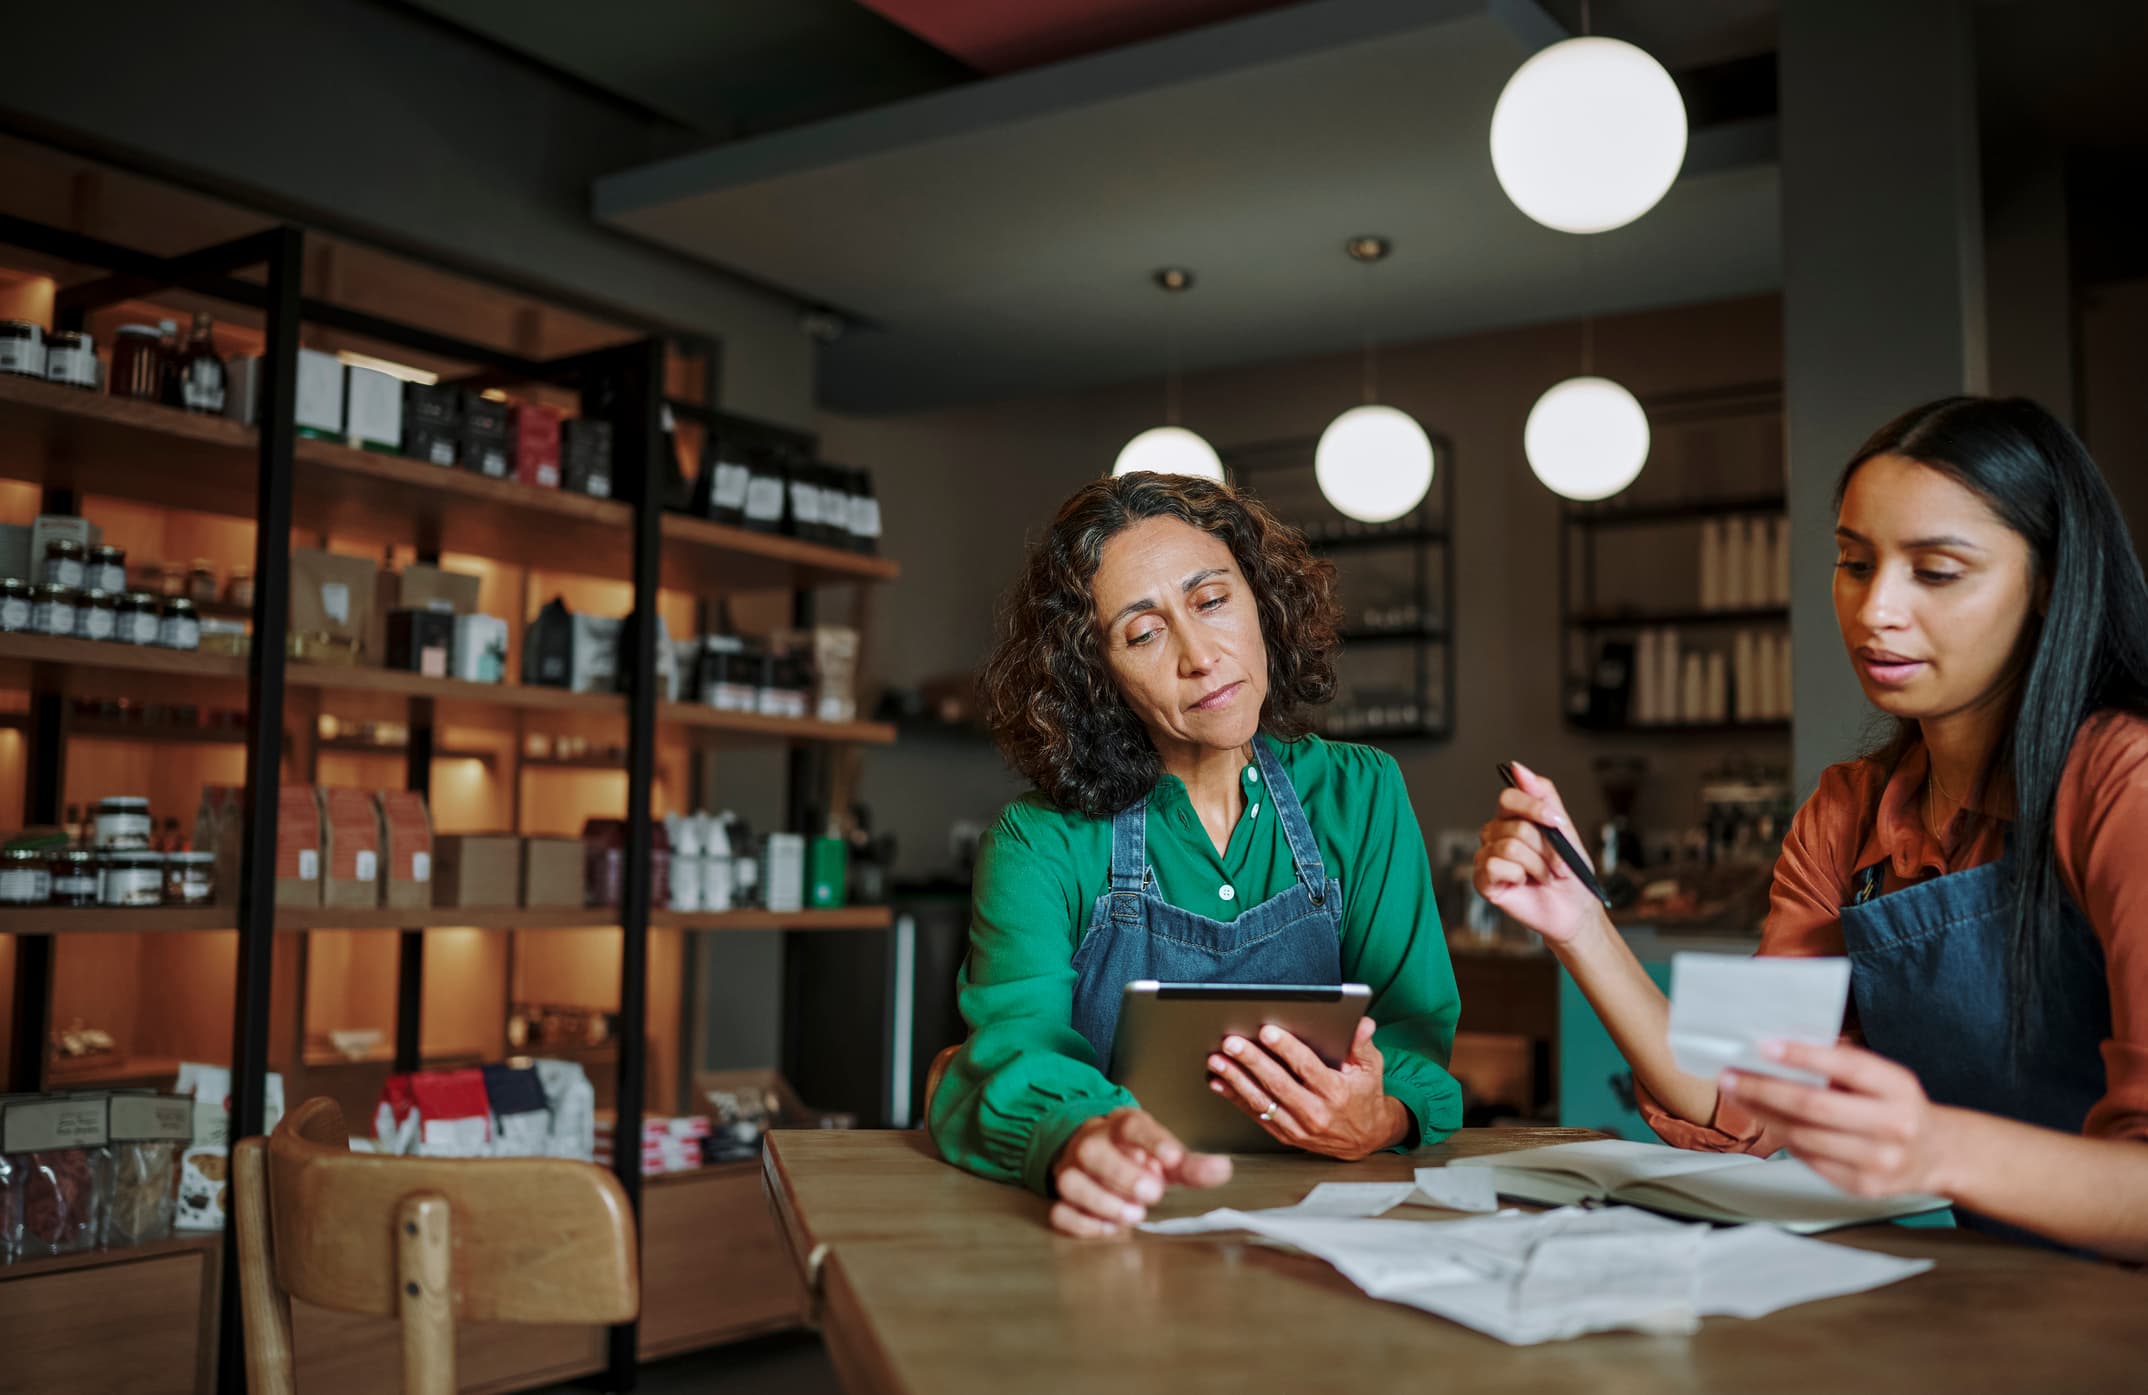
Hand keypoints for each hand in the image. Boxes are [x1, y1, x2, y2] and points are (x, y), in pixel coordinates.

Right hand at [1048, 1108, 1231, 1237]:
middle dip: (1122, 1174)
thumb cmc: (1135, 1158)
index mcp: (1121, 1127)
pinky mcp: (1061, 1199)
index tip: (1173, 1159)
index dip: (1152, 1141)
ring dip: (1102, 1201)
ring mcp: (1071, 1171)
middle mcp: (1090, 1144)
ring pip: (1071, 1182)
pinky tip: (1109, 1229)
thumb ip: (1191, 1166)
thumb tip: (1223, 1169)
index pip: (1132, 1126)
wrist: (1095, 1153)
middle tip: (1153, 1193)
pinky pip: (1060, 1211)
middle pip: (1093, 1151)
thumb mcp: (1165, 1157)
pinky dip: (1082, 1223)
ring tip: (1133, 1215)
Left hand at [1206, 1018, 1408, 1160]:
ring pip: (1262, 1101)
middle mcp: (1315, 1112)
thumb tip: (1362, 1022)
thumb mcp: (1370, 1068)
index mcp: (1335, 1092)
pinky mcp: (1286, 1135)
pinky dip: (1235, 1099)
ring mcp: (1298, 1127)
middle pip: (1278, 1083)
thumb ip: (1361, 1044)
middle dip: (1252, 1061)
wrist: (1365, 1139)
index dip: (1286, 1048)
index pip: (1307, 1067)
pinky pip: (1256, 1115)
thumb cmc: (1364, 1097)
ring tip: (1217, 1061)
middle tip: (1231, 1043)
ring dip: (1236, 1080)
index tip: (1267, 1031)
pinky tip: (1219, 1083)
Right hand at [1473, 761, 1604, 946]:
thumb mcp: (1564, 830)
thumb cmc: (1569, 873)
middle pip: (1515, 826)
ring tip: (1543, 876)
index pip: (1509, 797)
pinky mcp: (1483, 879)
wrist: (1573, 910)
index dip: (1533, 807)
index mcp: (1514, 819)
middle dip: (1544, 848)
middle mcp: (1497, 834)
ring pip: (1509, 847)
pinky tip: (1523, 883)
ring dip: (1536, 865)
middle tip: (1555, 863)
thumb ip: (1542, 796)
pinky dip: (1518, 876)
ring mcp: (1488, 856)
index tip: (1555, 822)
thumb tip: (1518, 767)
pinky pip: (1494, 865)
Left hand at [1719, 1040, 1960, 1197]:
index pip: (1846, 1066)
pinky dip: (1784, 1138)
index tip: (1765, 1046)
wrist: (1936, 1154)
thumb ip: (1840, 1063)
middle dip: (1763, 1089)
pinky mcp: (1862, 1186)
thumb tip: (1779, 1047)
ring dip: (1763, 1114)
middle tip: (1730, 1076)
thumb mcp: (1882, 1077)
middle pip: (1814, 1107)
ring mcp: (1879, 1161)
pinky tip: (1769, 1121)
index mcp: (1898, 1088)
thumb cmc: (1895, 1105)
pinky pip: (1809, 1159)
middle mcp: (1894, 1125)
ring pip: (1804, 1136)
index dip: (1802, 1055)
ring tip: (1739, 1095)